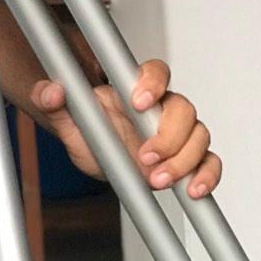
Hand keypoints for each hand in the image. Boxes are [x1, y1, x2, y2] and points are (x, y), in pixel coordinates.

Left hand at [30, 58, 222, 198]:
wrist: (97, 154)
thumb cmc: (89, 130)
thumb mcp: (67, 120)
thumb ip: (54, 102)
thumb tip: (50, 92)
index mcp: (134, 90)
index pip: (155, 72)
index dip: (152, 82)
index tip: (137, 101)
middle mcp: (161, 109)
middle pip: (182, 107)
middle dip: (167, 134)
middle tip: (145, 154)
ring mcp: (177, 134)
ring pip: (199, 134)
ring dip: (183, 159)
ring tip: (157, 178)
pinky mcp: (185, 159)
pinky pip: (209, 161)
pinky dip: (207, 174)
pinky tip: (194, 188)